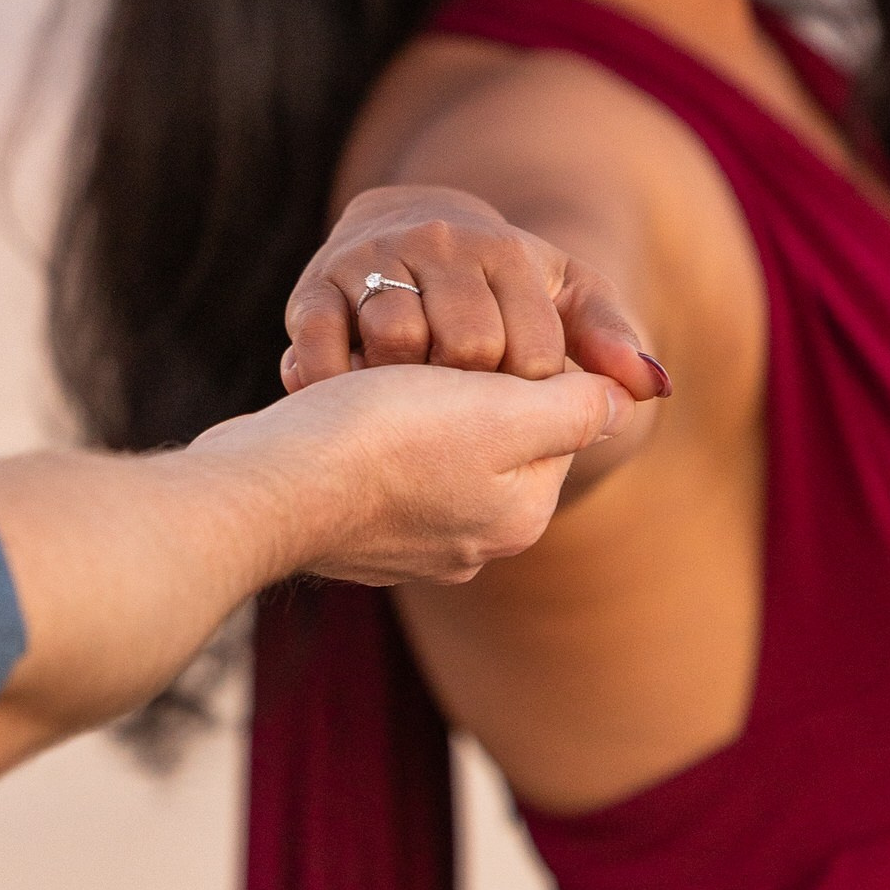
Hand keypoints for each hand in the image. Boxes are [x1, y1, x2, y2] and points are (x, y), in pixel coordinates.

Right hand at [188, 363, 632, 585]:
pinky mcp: (349, 532)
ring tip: (368, 378)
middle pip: (488, 431)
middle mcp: (470, 540)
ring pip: (427, 442)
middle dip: (457, 385)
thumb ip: (572, 407)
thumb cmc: (382, 440)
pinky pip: (372, 462)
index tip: (465, 345)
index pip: (550, 416)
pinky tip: (335, 405)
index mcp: (518, 515)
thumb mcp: (498, 412)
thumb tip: (626, 399)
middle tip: (413, 355)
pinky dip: (359, 428)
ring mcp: (406, 544)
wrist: (262, 491)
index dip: (513, 365)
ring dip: (404, 402)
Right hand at [280, 185, 668, 404]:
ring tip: (403, 401)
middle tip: (455, 404)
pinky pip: (322, 344)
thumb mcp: (558, 293)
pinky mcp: (312, 288)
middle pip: (468, 347)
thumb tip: (655, 386)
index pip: (535, 353)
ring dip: (400, 386)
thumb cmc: (489, 280)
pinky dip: (333, 383)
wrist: (389, 219)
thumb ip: (604, 339)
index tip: (505, 399)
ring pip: (397, 339)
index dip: (525, 392)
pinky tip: (349, 402)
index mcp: (504, 250)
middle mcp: (438, 242)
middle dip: (465, 391)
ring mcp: (369, 262)